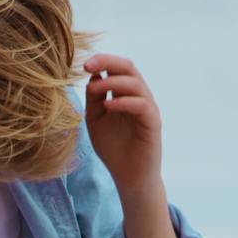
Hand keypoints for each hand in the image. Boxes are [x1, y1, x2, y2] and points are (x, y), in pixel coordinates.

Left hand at [81, 52, 163, 196]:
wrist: (128, 177)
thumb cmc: (113, 148)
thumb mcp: (95, 120)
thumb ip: (94, 99)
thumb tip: (94, 75)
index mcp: (125, 94)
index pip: (117, 68)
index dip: (102, 61)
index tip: (83, 64)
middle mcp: (139, 97)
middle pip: (129, 68)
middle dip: (108, 62)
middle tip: (88, 65)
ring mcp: (148, 110)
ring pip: (136, 84)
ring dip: (114, 82)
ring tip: (95, 88)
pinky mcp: (153, 124)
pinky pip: (143, 106)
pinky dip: (125, 102)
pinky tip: (108, 105)